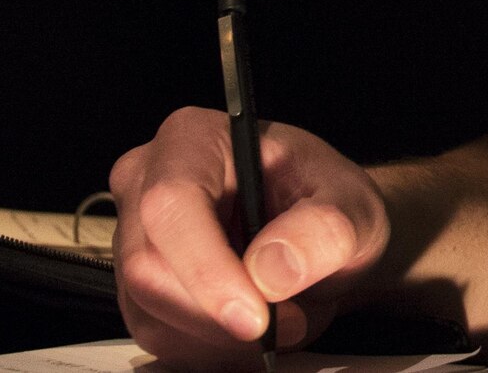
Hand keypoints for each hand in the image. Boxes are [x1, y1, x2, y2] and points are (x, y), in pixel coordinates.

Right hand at [111, 107, 390, 369]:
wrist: (326, 231)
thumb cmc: (332, 203)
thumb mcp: (353, 206)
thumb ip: (325, 229)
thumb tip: (272, 269)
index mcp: (193, 139)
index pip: (172, 204)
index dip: (206, 267)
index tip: (255, 316)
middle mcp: (147, 182)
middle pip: (149, 269)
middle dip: (221, 315)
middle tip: (291, 321)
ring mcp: (135, 238)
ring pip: (151, 313)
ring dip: (223, 337)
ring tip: (285, 316)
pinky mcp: (137, 288)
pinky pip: (160, 337)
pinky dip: (212, 349)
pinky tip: (255, 327)